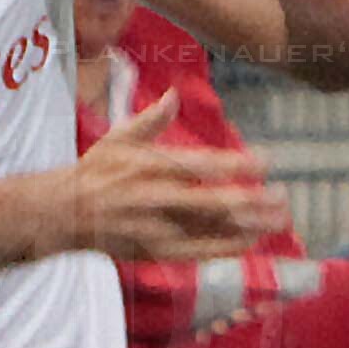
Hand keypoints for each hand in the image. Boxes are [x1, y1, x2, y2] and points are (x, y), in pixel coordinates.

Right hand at [69, 90, 289, 260]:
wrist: (65, 214)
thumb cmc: (95, 172)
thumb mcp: (119, 138)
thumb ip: (151, 119)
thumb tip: (174, 95)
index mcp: (151, 167)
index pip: (203, 166)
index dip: (237, 165)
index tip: (267, 162)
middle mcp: (157, 200)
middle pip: (213, 203)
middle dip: (252, 201)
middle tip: (282, 197)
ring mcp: (158, 229)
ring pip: (212, 230)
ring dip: (249, 226)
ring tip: (279, 219)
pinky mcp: (158, 251)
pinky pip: (201, 252)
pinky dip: (229, 247)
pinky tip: (253, 239)